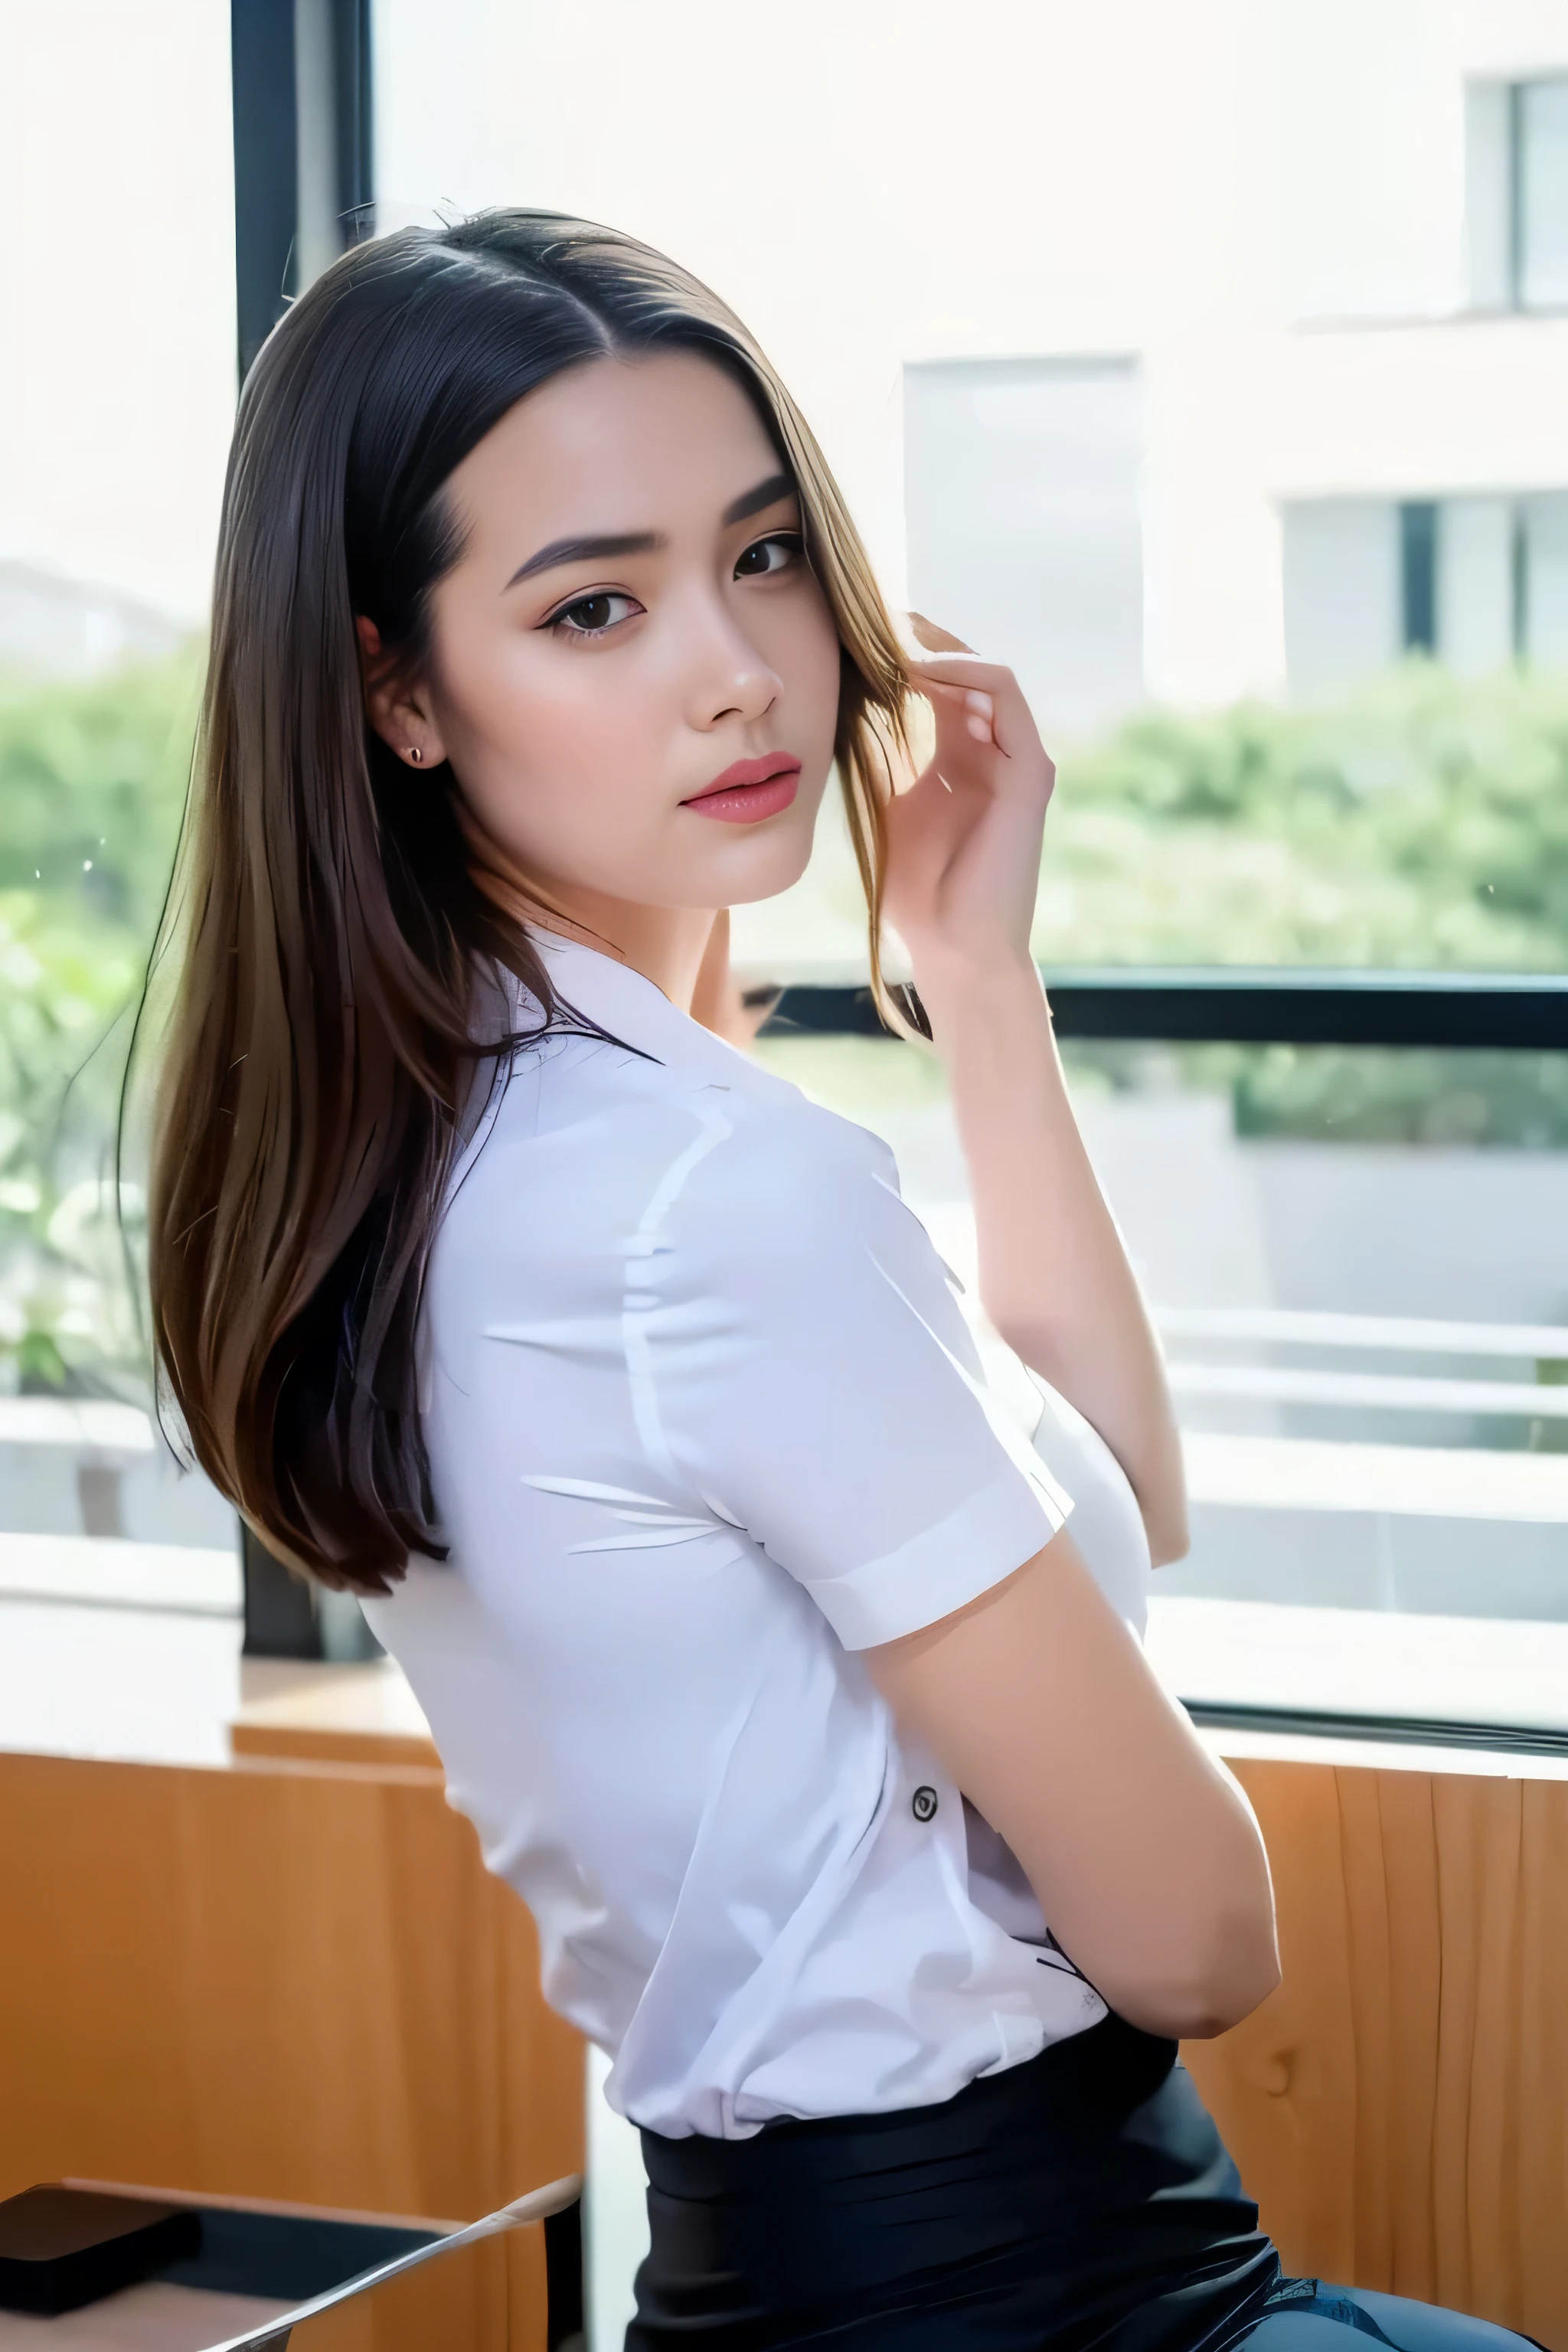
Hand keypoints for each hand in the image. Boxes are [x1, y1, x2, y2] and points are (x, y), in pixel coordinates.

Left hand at [883, 616, 1054, 994]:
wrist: (953, 948)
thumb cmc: (917, 891)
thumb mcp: (884, 803)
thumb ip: (876, 752)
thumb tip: (836, 696)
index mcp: (959, 755)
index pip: (935, 681)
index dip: (897, 651)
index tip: (848, 629)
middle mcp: (992, 749)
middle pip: (960, 667)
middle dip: (915, 637)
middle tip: (865, 612)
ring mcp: (1016, 758)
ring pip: (984, 671)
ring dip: (936, 646)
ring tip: (888, 633)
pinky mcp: (1031, 771)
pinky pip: (1004, 695)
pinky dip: (965, 671)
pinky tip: (917, 667)